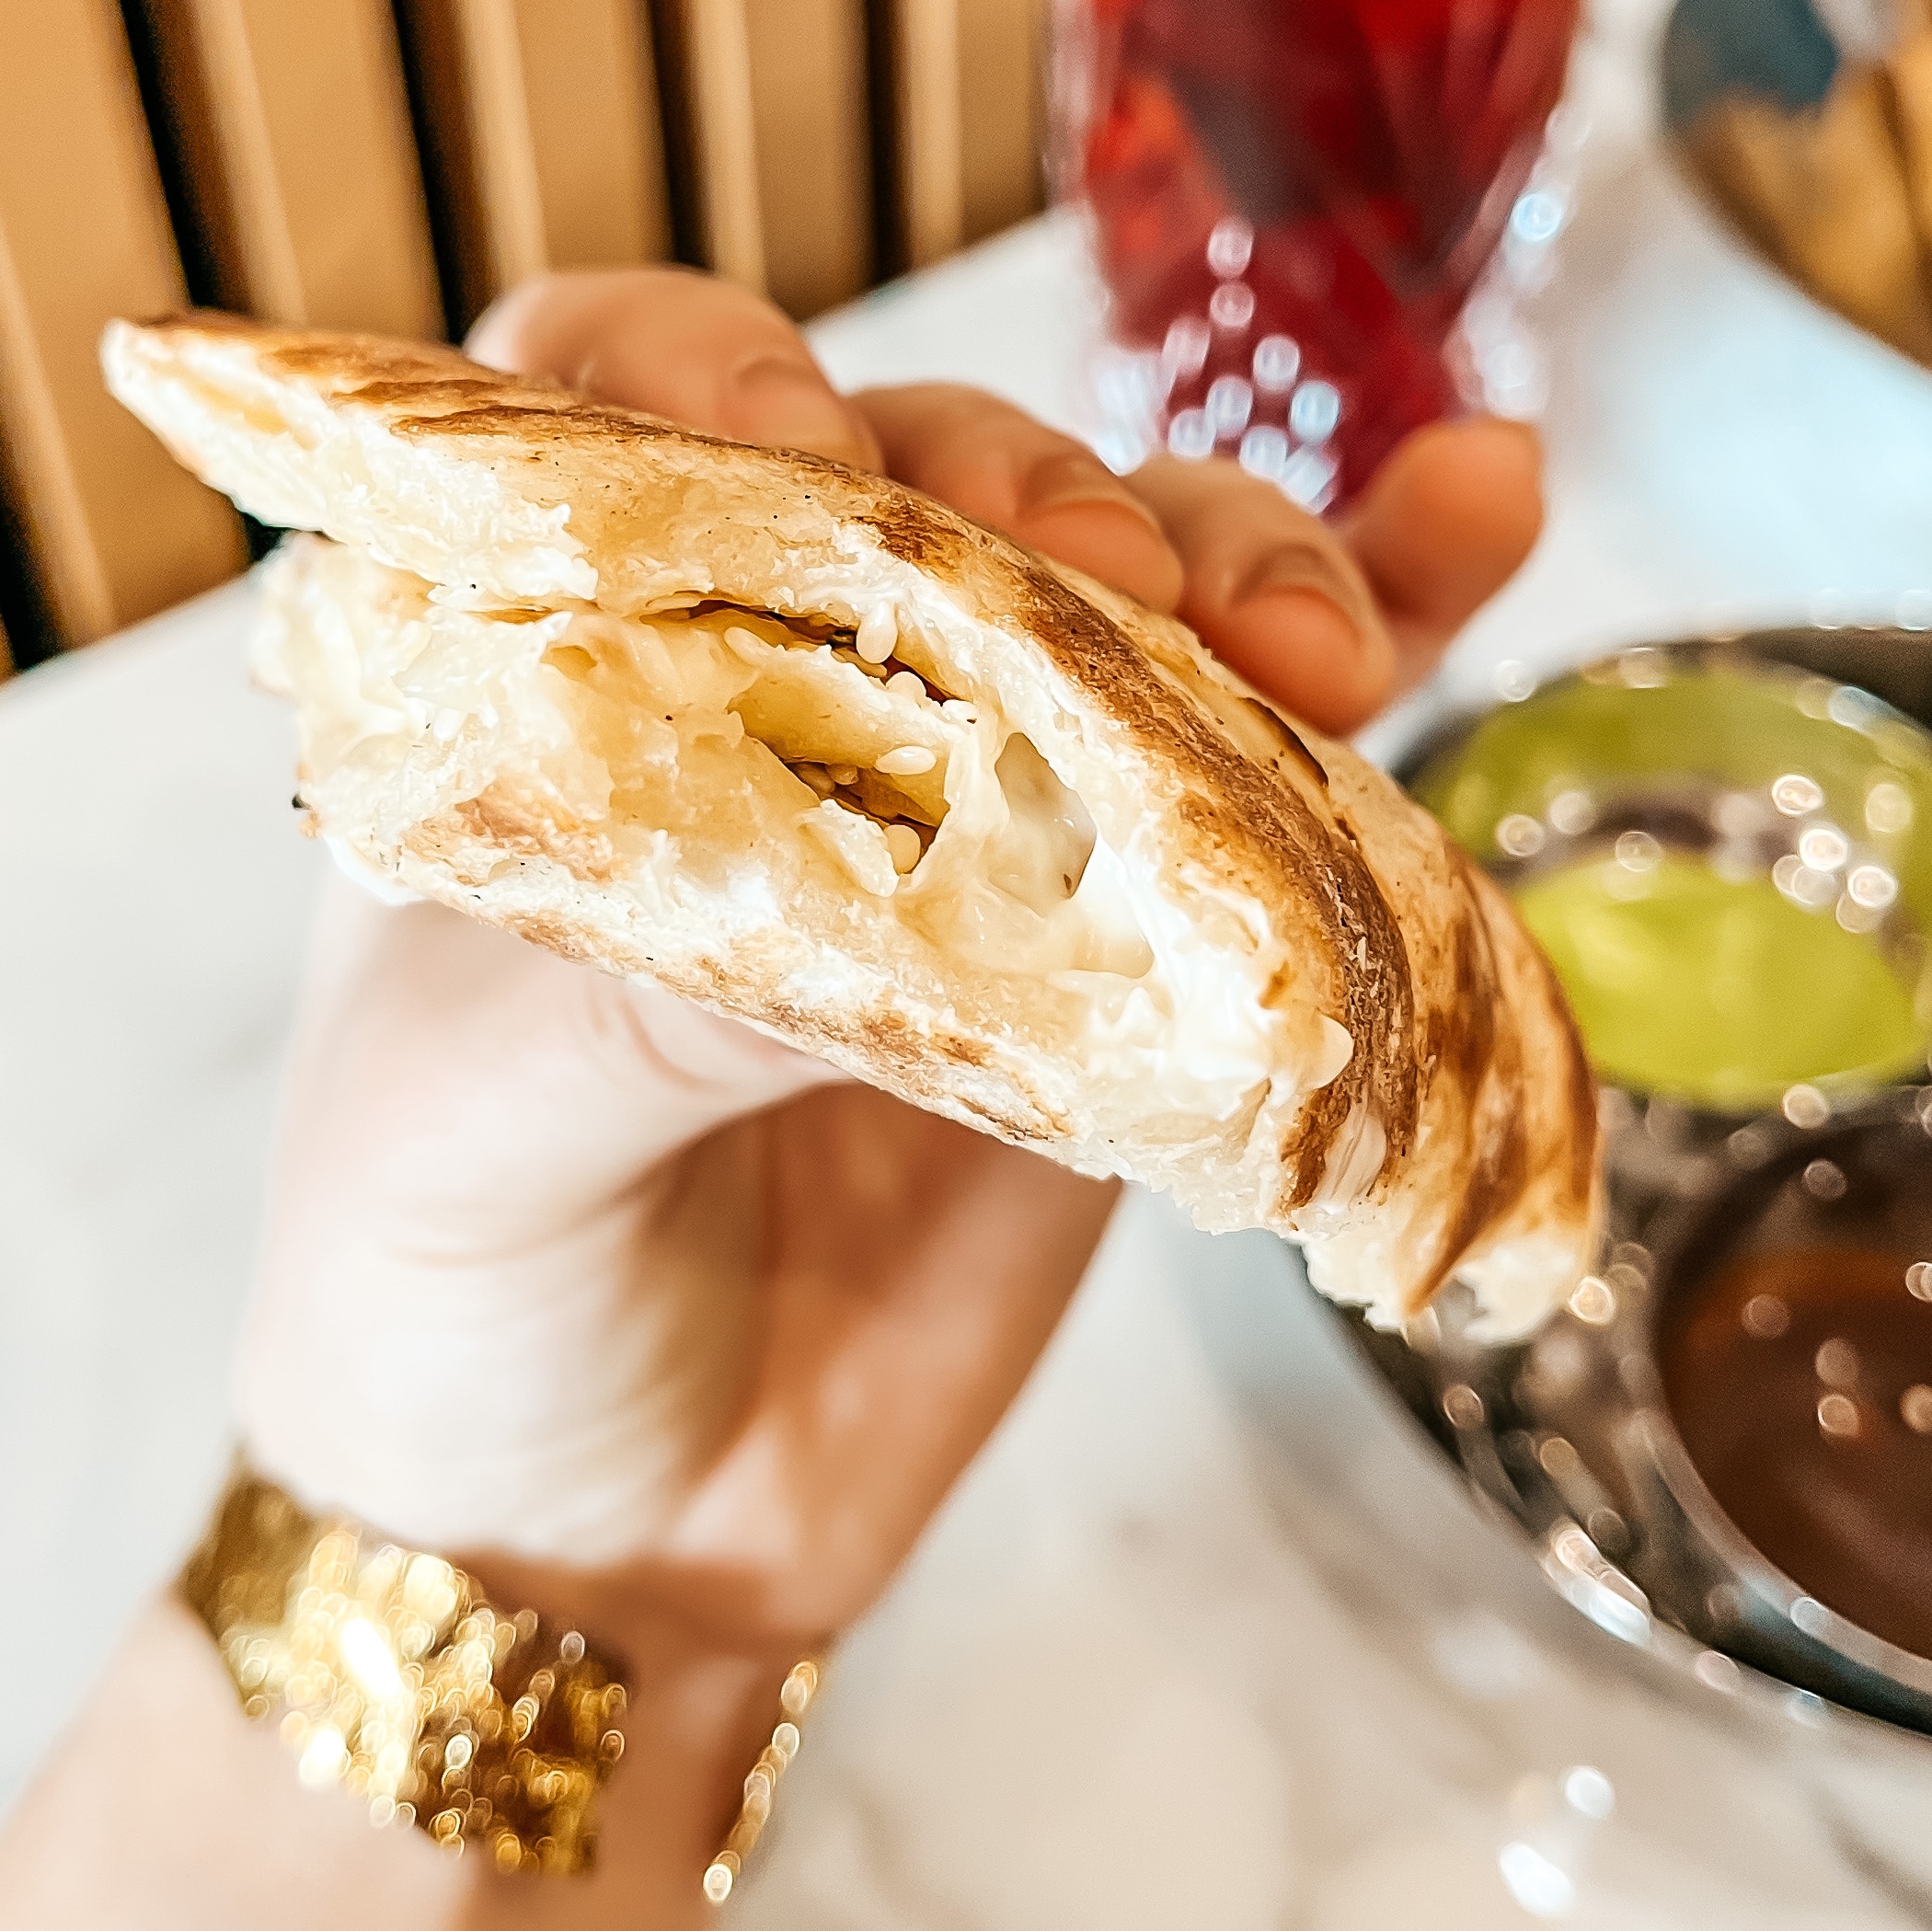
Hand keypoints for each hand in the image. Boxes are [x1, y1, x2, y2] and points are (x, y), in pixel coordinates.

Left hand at [237, 270, 1540, 1687]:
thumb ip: (648, 987)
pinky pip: (1283, 750)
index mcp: (544, 675)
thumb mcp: (474, 1133)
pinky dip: (1399, 606)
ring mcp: (967, 800)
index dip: (695, 368)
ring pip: (1131, 586)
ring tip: (1313, 644)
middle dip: (1025, 489)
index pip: (597, 398)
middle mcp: (765, 691)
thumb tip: (903, 878)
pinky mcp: (1121, 933)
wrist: (603, 1562)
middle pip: (922, 473)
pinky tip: (1482, 499)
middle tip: (1093, 584)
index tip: (793, 442)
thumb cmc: (449, 1309)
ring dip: (1240, 562)